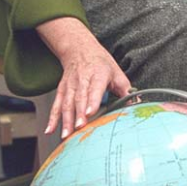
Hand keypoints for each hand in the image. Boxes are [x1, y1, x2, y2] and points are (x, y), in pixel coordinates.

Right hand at [37, 17, 131, 137]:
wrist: (79, 49)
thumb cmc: (100, 63)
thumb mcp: (116, 72)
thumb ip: (125, 90)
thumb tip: (136, 104)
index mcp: (97, 75)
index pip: (94, 89)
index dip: (92, 101)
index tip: (91, 113)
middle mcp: (82, 80)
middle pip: (79, 98)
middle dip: (79, 114)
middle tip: (79, 128)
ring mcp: (70, 86)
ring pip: (66, 104)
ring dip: (65, 120)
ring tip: (66, 135)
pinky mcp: (62, 90)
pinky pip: (56, 105)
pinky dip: (52, 118)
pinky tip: (50, 130)